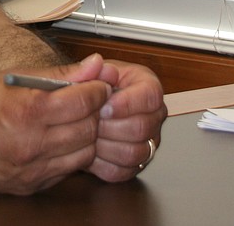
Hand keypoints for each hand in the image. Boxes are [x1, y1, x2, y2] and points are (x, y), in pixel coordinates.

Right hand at [0, 55, 111, 193]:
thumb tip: (93, 65)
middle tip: (89, 100)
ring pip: (84, 154)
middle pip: (89, 129)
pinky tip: (57, 140)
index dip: (98, 89)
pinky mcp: (30, 186)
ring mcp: (31, 170)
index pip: (84, 101)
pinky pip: (66, 171)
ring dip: (86, 136)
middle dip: (96, 112)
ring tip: (72, 120)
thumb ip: (58, 74)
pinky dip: (70, 155)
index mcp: (27, 112)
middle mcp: (31, 145)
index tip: (98, 83)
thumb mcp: (12, 78)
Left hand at [76, 58, 166, 181]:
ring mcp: (148, 140)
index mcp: (147, 86)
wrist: (80, 111)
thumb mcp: (85, 74)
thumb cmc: (87, 90)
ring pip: (136, 152)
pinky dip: (103, 164)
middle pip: (143, 127)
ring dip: (107, 146)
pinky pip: (124, 171)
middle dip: (111, 127)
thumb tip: (96, 63)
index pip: (151, 95)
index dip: (127, 103)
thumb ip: (88, 70)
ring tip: (89, 135)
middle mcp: (154, 114)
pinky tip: (91, 151)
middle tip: (92, 122)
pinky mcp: (136, 163)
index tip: (104, 107)